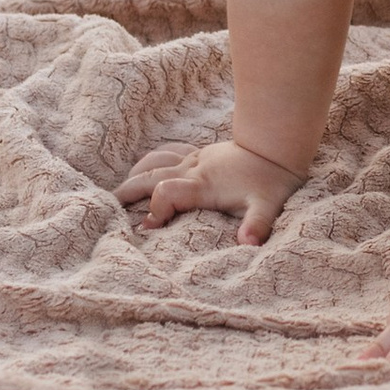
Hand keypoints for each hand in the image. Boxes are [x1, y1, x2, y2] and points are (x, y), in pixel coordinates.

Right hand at [122, 136, 303, 243]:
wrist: (278, 146)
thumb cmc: (272, 180)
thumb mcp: (268, 206)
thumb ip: (257, 224)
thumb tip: (248, 244)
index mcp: (202, 184)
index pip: (166, 193)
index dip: (155, 210)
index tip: (147, 228)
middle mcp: (193, 169)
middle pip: (151, 175)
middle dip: (130, 190)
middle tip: (111, 205)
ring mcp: (194, 159)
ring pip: (155, 161)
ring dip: (136, 174)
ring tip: (120, 189)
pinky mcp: (200, 154)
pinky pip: (168, 152)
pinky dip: (152, 160)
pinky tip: (144, 168)